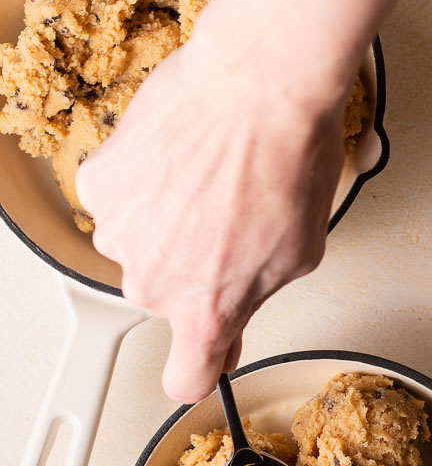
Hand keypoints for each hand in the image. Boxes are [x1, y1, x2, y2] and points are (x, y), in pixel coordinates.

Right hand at [76, 28, 345, 402]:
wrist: (259, 86)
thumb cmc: (289, 163)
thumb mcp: (297, 255)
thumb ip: (253, 300)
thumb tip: (232, 328)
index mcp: (207, 312)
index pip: (186, 380)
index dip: (201, 367)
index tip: (207, 355)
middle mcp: (153, 283)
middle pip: (167, 296)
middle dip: (194, 268)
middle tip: (229, 221)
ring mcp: (119, 233)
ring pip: (141, 244)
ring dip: (166, 222)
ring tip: (207, 180)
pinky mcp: (100, 184)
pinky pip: (122, 199)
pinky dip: (143, 182)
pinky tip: (179, 157)